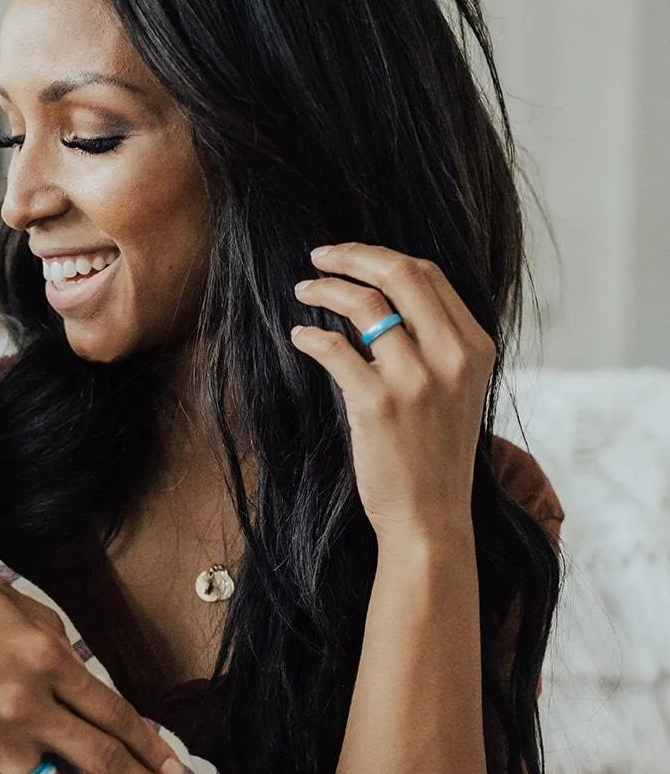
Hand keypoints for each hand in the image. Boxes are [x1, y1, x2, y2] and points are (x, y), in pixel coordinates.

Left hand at [291, 242, 495, 543]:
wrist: (430, 518)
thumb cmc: (435, 456)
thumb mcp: (456, 392)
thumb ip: (434, 345)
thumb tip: (382, 301)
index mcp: (475, 348)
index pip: (430, 275)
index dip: (384, 256)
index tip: (352, 256)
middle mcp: (452, 356)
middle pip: (401, 274)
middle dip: (353, 255)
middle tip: (320, 256)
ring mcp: (416, 380)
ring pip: (364, 304)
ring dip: (325, 289)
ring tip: (302, 291)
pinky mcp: (377, 404)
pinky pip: (334, 348)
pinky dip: (310, 335)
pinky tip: (298, 336)